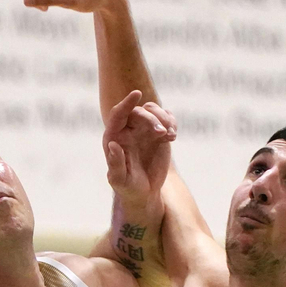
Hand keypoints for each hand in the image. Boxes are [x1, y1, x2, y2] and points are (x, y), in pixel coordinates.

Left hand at [104, 90, 174, 209]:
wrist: (145, 193)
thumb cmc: (128, 188)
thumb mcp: (119, 180)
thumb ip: (115, 164)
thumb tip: (112, 145)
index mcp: (114, 137)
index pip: (118, 114)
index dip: (126, 103)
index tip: (137, 94)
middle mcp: (128, 130)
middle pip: (139, 112)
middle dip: (152, 118)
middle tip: (162, 133)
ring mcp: (144, 130)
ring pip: (153, 110)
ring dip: (164, 118)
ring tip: (171, 135)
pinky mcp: (159, 133)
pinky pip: (166, 118)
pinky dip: (172, 122)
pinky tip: (173, 136)